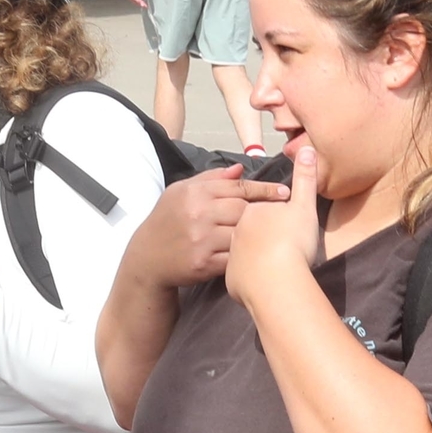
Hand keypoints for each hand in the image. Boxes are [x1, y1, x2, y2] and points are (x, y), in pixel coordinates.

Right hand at [132, 159, 291, 292]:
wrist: (147, 257)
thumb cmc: (167, 221)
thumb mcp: (181, 192)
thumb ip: (211, 178)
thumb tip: (240, 169)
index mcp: (195, 193)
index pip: (238, 187)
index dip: (264, 189)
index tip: (284, 192)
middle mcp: (198, 214)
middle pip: (243, 209)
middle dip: (265, 211)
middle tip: (284, 213)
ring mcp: (201, 239)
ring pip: (241, 233)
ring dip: (259, 234)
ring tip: (275, 233)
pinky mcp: (203, 263)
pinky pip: (234, 257)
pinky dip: (246, 254)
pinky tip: (257, 252)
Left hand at [224, 137, 328, 311]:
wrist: (276, 281)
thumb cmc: (293, 242)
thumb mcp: (303, 207)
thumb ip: (305, 179)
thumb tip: (307, 149)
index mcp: (251, 211)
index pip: (258, 208)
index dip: (273, 215)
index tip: (286, 226)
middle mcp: (235, 230)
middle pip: (246, 227)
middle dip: (257, 232)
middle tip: (279, 244)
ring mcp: (231, 255)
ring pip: (240, 250)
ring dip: (252, 253)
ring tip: (271, 261)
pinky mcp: (231, 278)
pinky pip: (238, 274)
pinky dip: (247, 274)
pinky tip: (260, 279)